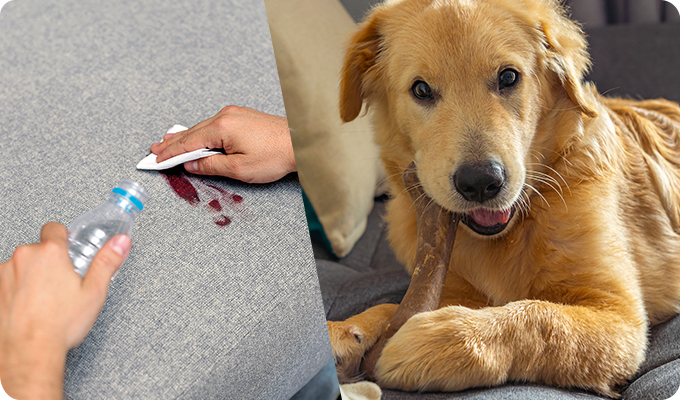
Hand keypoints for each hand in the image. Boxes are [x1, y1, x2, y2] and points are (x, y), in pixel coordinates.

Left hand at [0, 223, 130, 399]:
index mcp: (50, 253)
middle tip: (61, 284)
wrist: (29, 352)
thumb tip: (121, 242)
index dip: (63, 238)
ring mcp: (4, 273)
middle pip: (37, 249)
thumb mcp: (94, 292)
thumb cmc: (59, 325)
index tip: (67, 252)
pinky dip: (14, 291)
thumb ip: (107, 261)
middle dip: (48, 263)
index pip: (54, 228)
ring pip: (21, 266)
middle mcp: (23, 257)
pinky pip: (6, 282)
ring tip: (43, 300)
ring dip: (30, 276)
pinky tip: (27, 307)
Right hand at [150, 106, 295, 183]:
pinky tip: (195, 136)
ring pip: (203, 127)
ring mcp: (235, 114)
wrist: (301, 144)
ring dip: (185, 137)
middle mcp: (226, 116)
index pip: (188, 142)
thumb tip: (191, 164)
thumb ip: (211, 166)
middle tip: (154, 150)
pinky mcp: (243, 117)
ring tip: (168, 143)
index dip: (170, 153)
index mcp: (222, 127)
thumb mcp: (239, 168)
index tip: (156, 159)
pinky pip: (215, 125)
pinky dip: (201, 133)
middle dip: (172, 143)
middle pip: (192, 132)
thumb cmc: (276, 155)